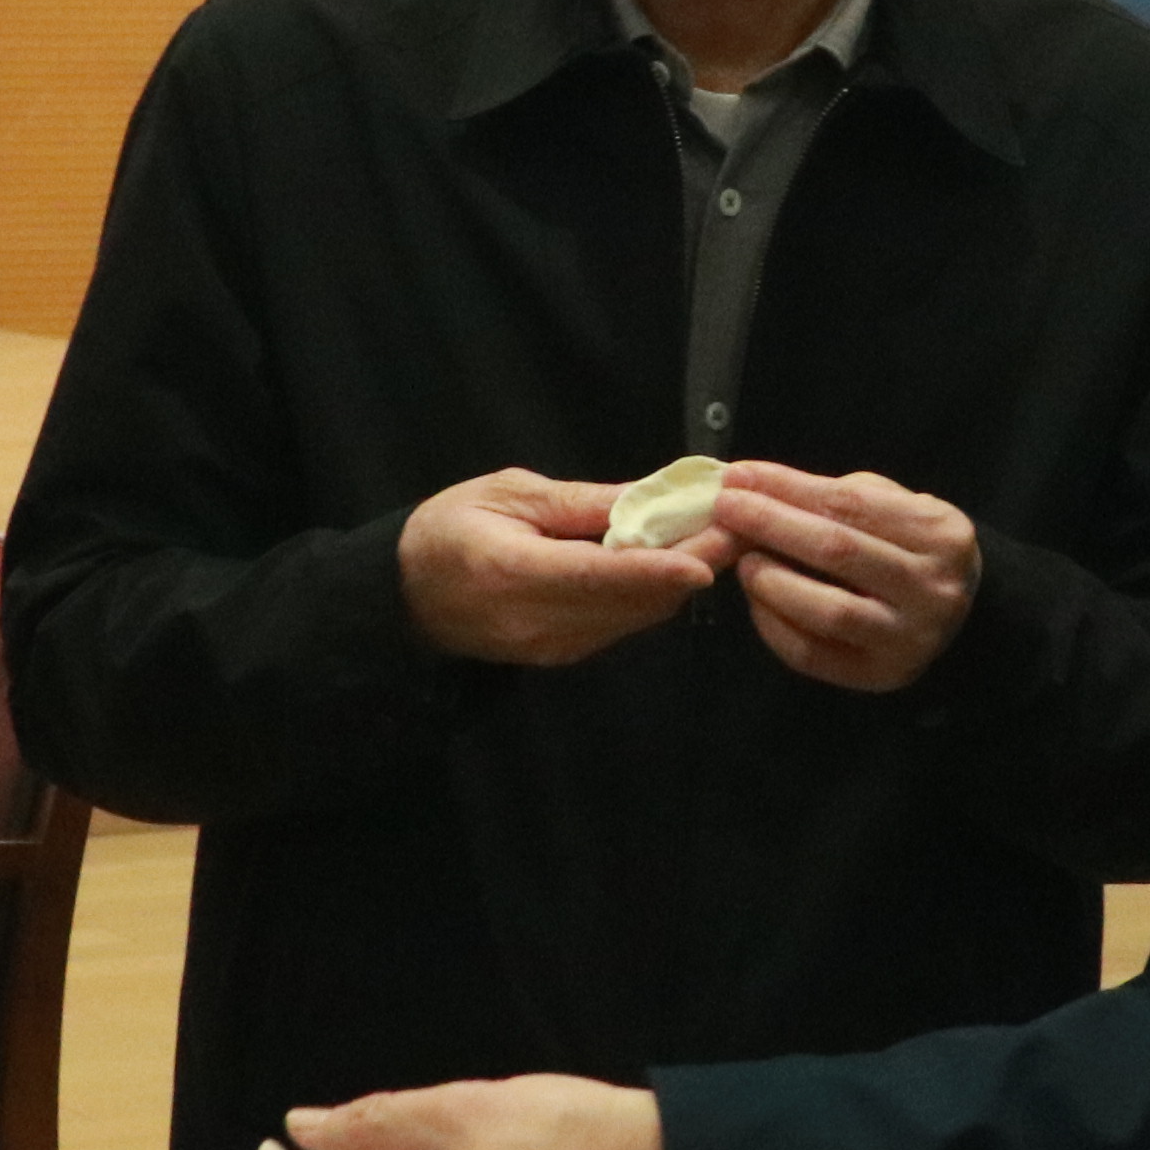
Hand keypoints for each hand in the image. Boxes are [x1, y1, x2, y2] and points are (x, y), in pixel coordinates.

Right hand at [400, 472, 722, 668]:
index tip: (708, 556)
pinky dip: (654, 592)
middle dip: (691, 563)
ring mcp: (554, 647)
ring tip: (718, 531)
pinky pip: (623, 623)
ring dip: (680, 578)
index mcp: (512, 573)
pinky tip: (675, 558)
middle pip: (632, 601)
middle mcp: (538, 623)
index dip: (656, 569)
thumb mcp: (508, 494)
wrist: (410, 597)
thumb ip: (580, 504)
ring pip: (638, 616)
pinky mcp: (566, 655)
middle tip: (739, 519)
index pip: (596, 577)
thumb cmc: (452, 529)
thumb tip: (651, 499)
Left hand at [708, 465, 978, 694]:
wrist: (958, 614)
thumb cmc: (909, 547)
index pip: (851, 504)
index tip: (739, 475)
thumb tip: (754, 486)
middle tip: (726, 508)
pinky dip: (775, 625)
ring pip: (828, 610)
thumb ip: (836, 497)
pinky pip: (814, 654)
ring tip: (743, 560)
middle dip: (772, 524)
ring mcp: (909, 638)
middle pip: (838, 551)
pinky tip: (756, 601)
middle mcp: (933, 589)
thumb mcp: (895, 506)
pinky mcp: (881, 676)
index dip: (789, 488)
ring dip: (773, 581)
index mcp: (941, 535)